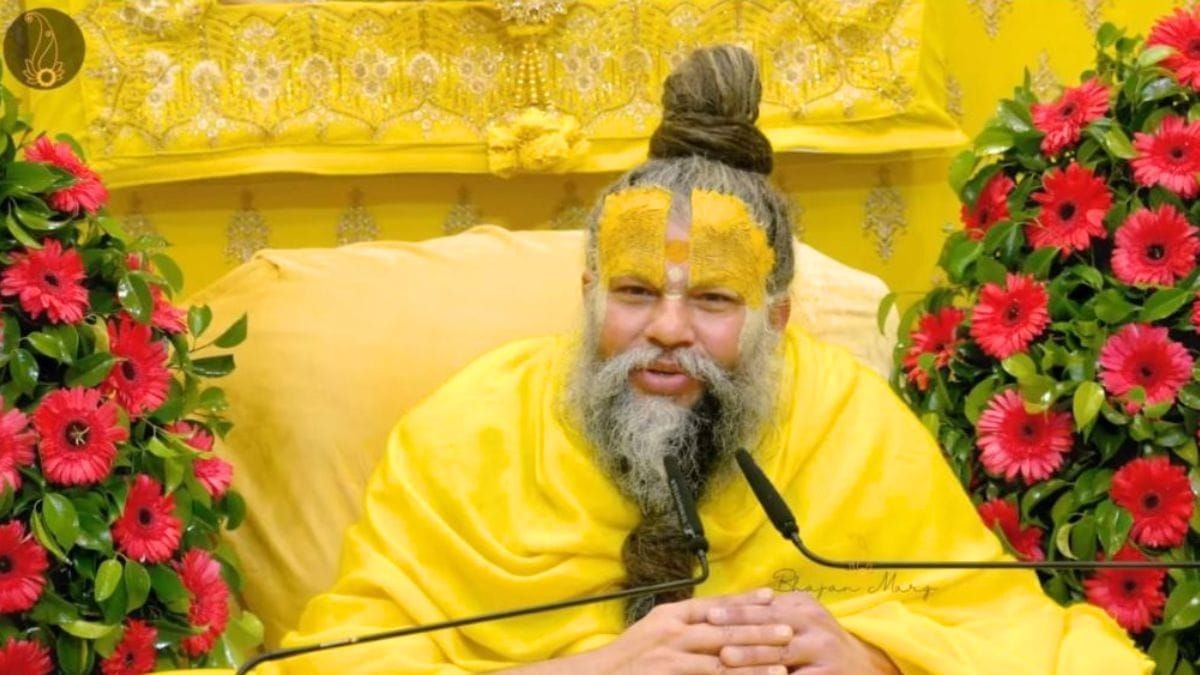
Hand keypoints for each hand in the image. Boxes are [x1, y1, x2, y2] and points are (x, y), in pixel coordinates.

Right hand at [594, 588, 796, 674]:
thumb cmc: (628, 658)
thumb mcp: (654, 630)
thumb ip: (684, 623)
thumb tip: (718, 616)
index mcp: (671, 614)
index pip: (715, 604)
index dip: (745, 600)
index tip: (772, 597)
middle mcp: (672, 630)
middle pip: (725, 627)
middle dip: (760, 629)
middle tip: (788, 630)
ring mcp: (670, 656)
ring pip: (722, 657)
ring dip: (755, 660)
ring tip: (782, 662)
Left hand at [706, 591, 899, 673]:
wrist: (864, 666)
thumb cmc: (821, 641)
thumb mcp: (802, 617)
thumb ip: (773, 610)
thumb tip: (730, 603)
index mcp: (803, 607)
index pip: (764, 607)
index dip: (736, 610)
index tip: (709, 613)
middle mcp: (814, 626)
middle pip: (770, 628)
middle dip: (739, 633)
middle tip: (712, 635)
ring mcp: (822, 652)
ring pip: (780, 656)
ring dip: (751, 658)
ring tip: (727, 659)